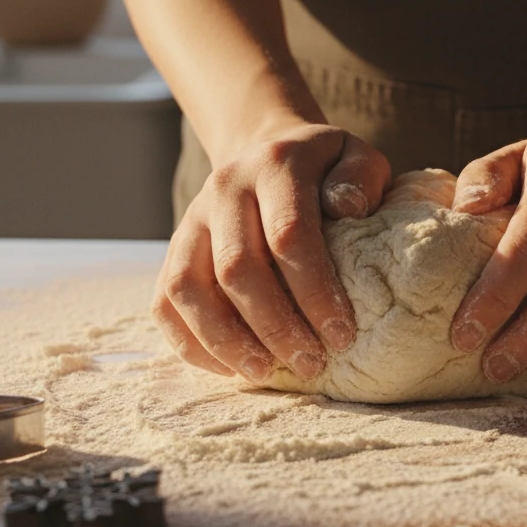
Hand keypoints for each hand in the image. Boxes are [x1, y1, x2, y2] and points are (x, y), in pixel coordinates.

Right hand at [152, 122, 390, 378]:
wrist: (266, 153)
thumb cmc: (324, 172)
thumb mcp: (355, 160)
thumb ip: (362, 178)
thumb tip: (349, 208)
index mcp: (273, 166)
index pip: (288, 234)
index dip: (314, 292)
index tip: (341, 336)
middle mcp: (223, 189)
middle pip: (237, 268)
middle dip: (275, 327)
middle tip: (311, 364)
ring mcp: (191, 221)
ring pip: (188, 289)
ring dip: (227, 342)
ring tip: (266, 373)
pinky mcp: (173, 251)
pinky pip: (164, 304)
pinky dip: (192, 344)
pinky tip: (232, 368)